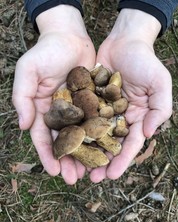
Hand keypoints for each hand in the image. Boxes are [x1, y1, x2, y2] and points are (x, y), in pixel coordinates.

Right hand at [12, 5, 95, 183]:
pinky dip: (101, 136)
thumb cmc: (46, 52)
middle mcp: (61, 114)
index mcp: (43, 110)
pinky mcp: (93, 102)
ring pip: (82, 137)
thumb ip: (22, 98)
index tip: (54, 172)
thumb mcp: (27, 72)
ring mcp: (78, 109)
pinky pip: (97, 121)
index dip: (47, 155)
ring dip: (86, 154)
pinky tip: (106, 149)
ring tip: (92, 172)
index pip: (43, 137)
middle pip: (64, 142)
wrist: (69, 37)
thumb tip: (22, 126)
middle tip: (75, 179)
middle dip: (68, 161)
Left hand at [90, 9, 171, 181]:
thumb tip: (147, 134)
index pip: (130, 143)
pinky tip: (68, 141)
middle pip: (110, 144)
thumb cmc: (145, 61)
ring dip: (87, 151)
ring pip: (94, 135)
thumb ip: (159, 109)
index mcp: (136, 117)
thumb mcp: (159, 83)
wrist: (124, 41)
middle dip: (103, 162)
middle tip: (92, 178)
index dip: (122, 160)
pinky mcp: (89, 100)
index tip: (112, 175)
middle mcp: (118, 117)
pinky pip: (82, 117)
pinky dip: (77, 129)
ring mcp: (102, 109)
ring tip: (78, 167)